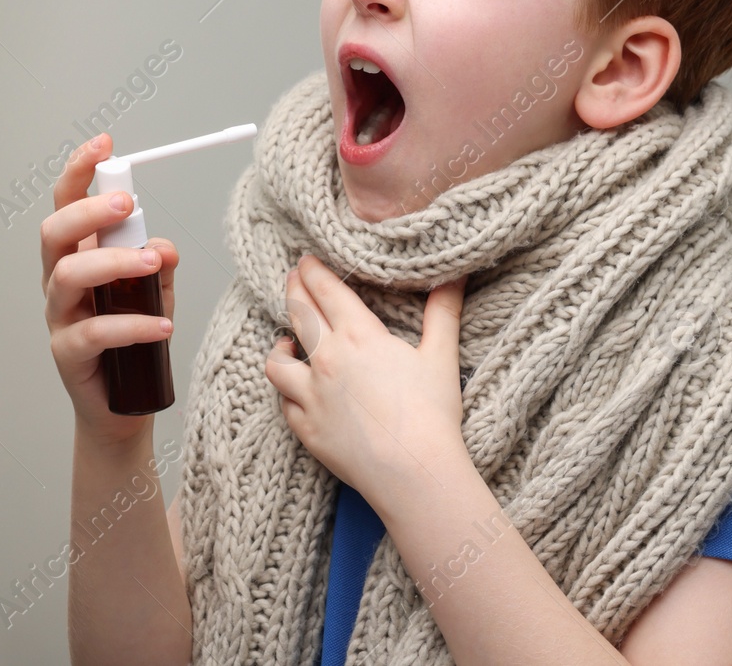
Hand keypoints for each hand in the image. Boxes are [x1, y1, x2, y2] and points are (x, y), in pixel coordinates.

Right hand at [40, 132, 179, 448]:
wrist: (122, 406)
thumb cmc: (134, 340)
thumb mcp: (155, 294)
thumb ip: (159, 266)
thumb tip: (165, 245)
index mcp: (78, 256)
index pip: (67, 205)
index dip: (79, 172)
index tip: (104, 144)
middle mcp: (60, 282)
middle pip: (54, 233)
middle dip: (89, 210)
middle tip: (131, 205)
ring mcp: (60, 317)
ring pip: (67, 276)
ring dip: (112, 263)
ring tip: (153, 264)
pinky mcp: (69, 354)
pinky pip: (94, 332)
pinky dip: (132, 325)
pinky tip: (162, 326)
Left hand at [263, 253, 469, 499]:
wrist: (413, 471)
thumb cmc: (431, 414)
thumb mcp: (441, 355)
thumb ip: (443, 311)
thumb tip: (454, 274)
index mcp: (359, 336)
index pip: (326, 291)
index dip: (313, 271)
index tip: (306, 260)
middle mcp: (327, 360)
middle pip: (298, 315)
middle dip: (293, 291)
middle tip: (293, 278)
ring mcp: (311, 396)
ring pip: (277, 362)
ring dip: (279, 347)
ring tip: (285, 342)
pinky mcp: (306, 429)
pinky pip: (285, 403)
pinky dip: (287, 392)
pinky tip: (295, 389)